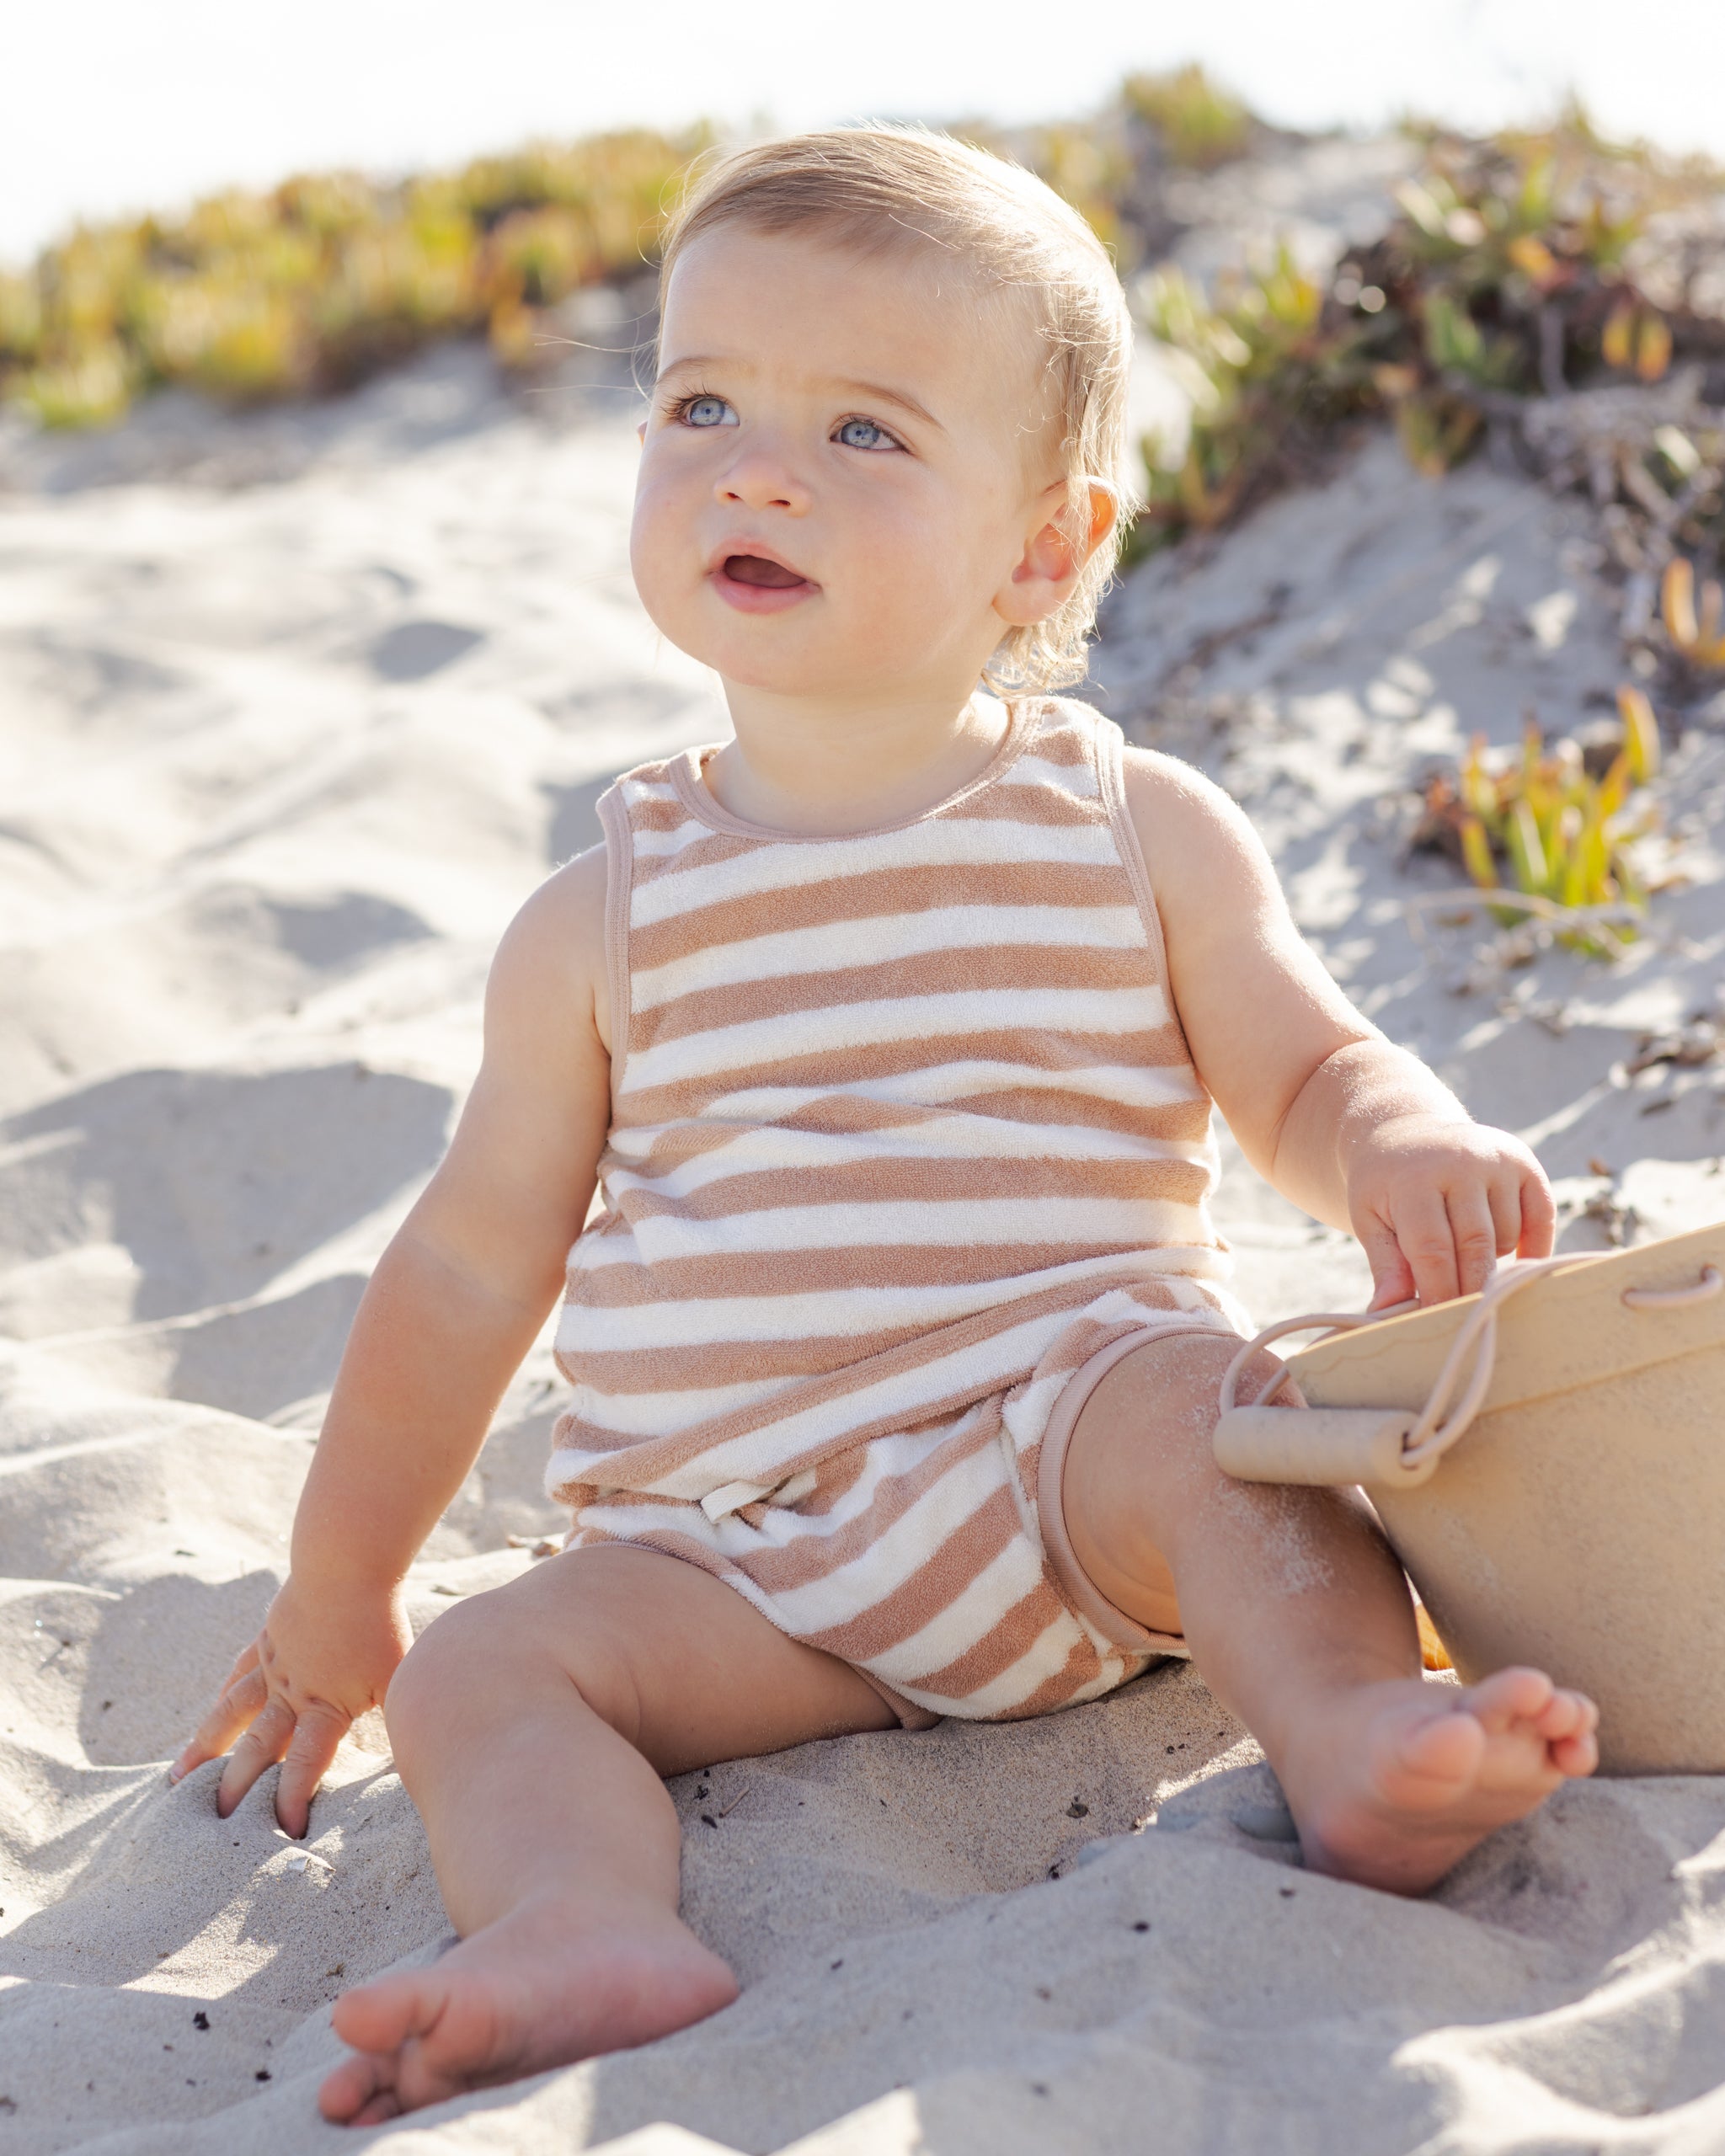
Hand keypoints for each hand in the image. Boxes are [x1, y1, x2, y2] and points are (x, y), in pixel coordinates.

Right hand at [170, 1574, 411, 1837]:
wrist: (347, 1567)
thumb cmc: (381, 1622)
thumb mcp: (399, 1674)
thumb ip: (398, 1715)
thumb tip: (414, 1755)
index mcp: (325, 1708)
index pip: (306, 1767)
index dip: (292, 1803)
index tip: (283, 1836)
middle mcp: (290, 1694)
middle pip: (258, 1750)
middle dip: (234, 1790)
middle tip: (211, 1825)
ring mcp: (272, 1667)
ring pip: (230, 1716)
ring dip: (204, 1750)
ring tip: (178, 1782)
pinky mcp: (266, 1641)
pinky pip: (238, 1677)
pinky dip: (223, 1699)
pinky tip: (212, 1716)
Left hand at [1347, 1115, 1554, 1309]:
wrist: (1407, 1133)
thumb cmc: (1386, 1187)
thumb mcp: (1370, 1217)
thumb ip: (1385, 1263)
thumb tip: (1386, 1312)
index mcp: (1414, 1178)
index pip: (1432, 1248)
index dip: (1437, 1292)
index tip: (1437, 1324)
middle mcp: (1460, 1162)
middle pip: (1475, 1245)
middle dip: (1469, 1290)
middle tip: (1462, 1320)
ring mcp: (1496, 1159)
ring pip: (1505, 1237)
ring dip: (1488, 1262)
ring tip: (1464, 1259)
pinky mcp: (1524, 1162)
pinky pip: (1542, 1217)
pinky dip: (1533, 1247)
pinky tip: (1517, 1263)